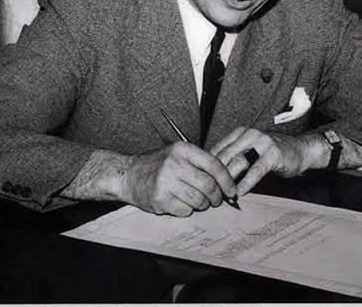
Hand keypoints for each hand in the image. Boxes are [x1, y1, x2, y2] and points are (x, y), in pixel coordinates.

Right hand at [120, 142, 237, 216]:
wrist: (129, 175)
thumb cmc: (158, 165)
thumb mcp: (178, 155)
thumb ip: (200, 163)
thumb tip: (227, 180)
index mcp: (182, 149)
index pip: (213, 165)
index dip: (227, 180)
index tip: (232, 191)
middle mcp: (174, 164)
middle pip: (208, 185)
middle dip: (216, 196)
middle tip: (216, 200)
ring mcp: (165, 182)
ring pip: (198, 200)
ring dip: (203, 205)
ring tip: (199, 202)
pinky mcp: (159, 199)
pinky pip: (184, 210)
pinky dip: (187, 210)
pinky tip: (180, 203)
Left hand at [210, 126, 320, 196]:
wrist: (301, 150)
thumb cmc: (273, 152)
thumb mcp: (251, 150)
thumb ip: (234, 156)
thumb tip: (212, 175)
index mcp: (240, 132)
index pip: (217, 149)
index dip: (208, 167)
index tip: (203, 183)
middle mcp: (250, 134)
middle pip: (225, 156)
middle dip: (216, 176)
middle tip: (211, 193)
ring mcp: (262, 142)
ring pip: (238, 163)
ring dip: (229, 181)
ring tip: (223, 196)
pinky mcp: (273, 154)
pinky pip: (255, 171)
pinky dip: (245, 184)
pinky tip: (240, 193)